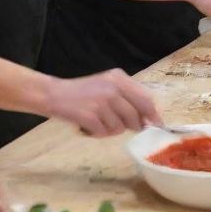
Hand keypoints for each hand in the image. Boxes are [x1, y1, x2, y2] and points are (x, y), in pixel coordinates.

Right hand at [45, 69, 161, 135]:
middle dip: (132, 125)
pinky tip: (89, 125)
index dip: (152, 114)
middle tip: (119, 124)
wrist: (53, 94)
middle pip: (135, 116)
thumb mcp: (107, 85)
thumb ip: (127, 97)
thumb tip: (147, 119)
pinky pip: (104, 132)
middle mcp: (113, 88)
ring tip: (98, 121)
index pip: (145, 99)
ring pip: (120, 127)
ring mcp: (101, 102)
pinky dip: (98, 133)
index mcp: (119, 78)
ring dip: (110, 129)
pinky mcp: (89, 115)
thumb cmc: (82, 92)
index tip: (156, 125)